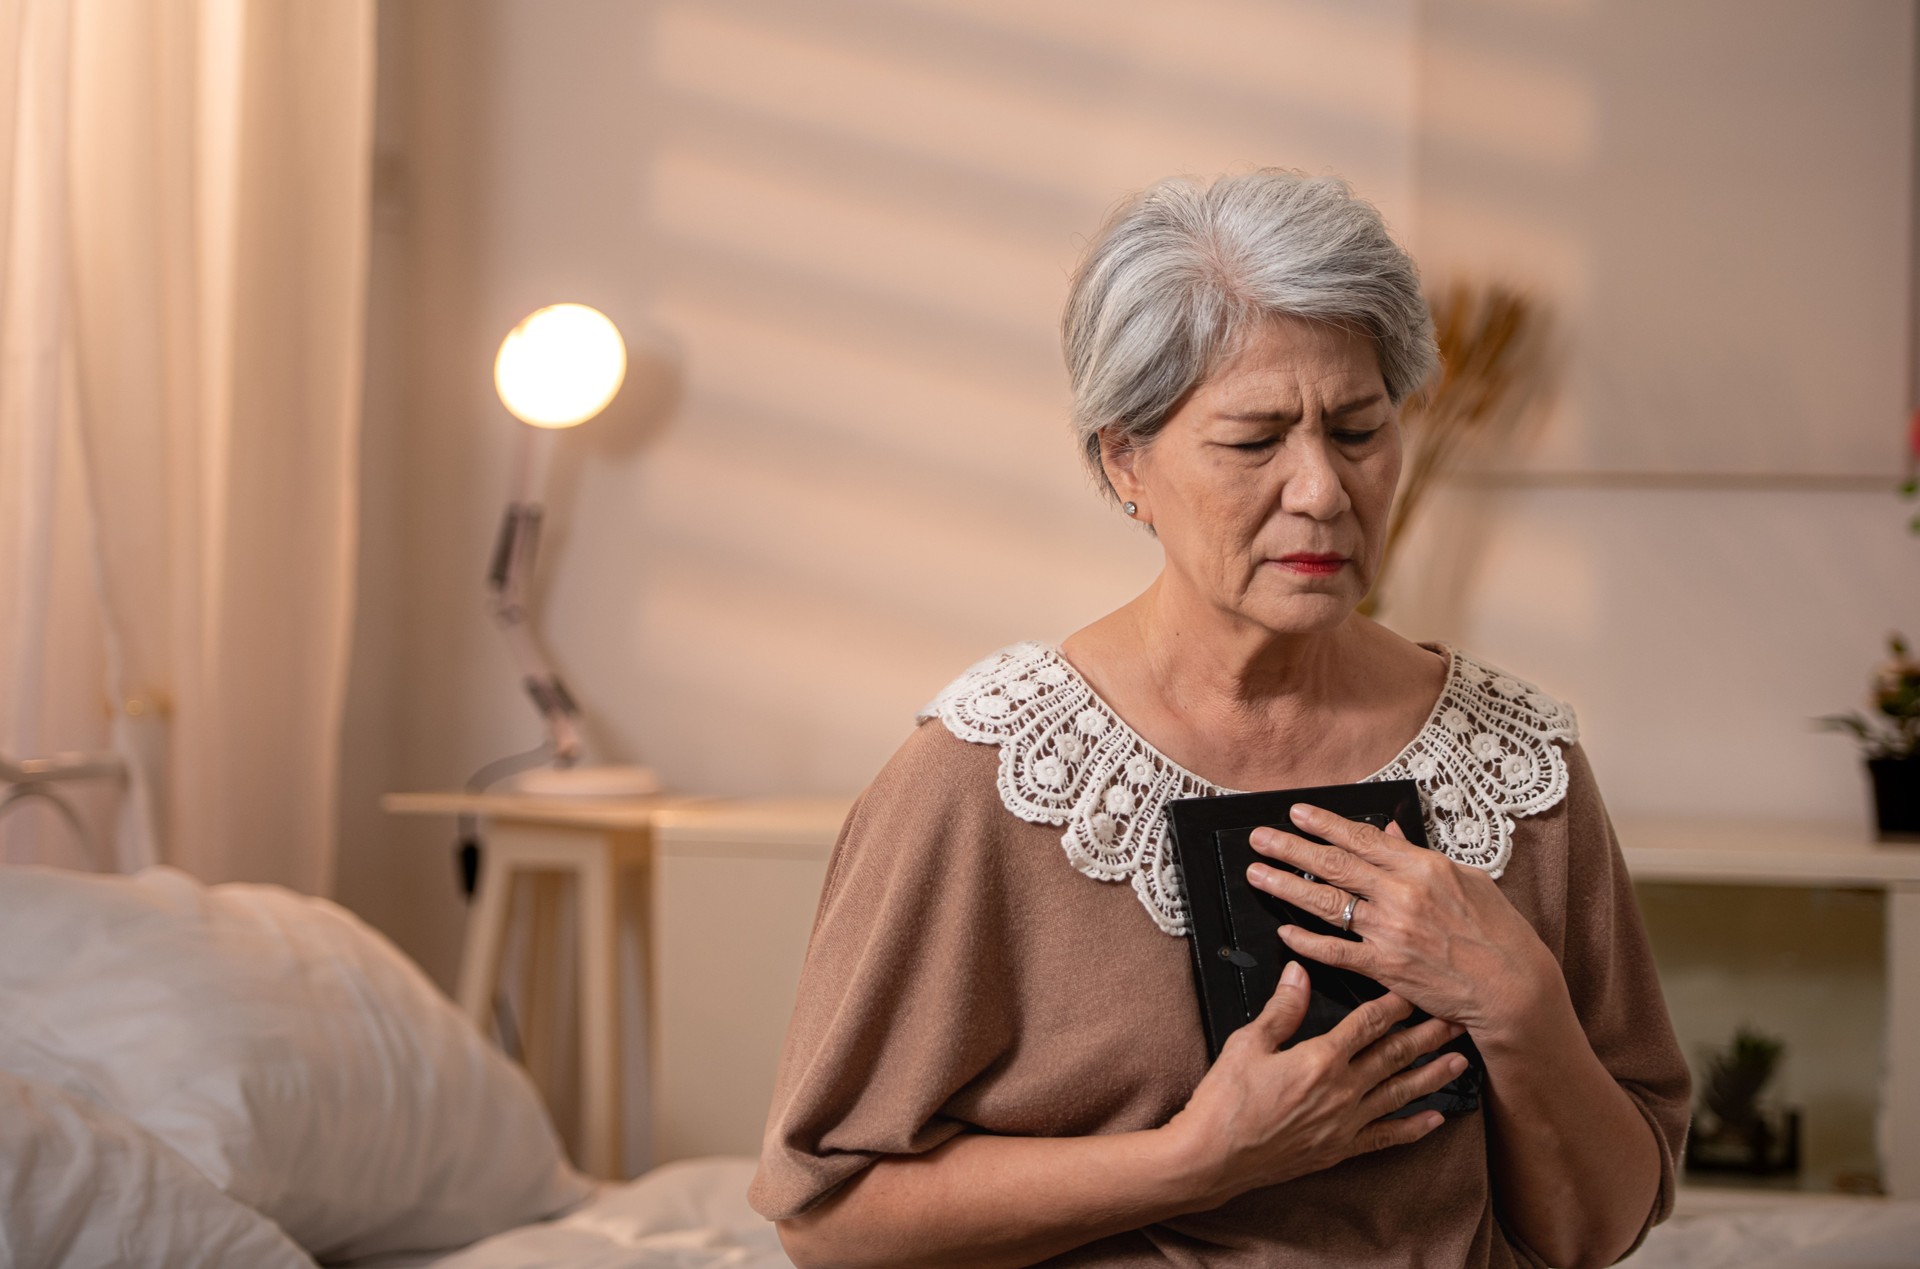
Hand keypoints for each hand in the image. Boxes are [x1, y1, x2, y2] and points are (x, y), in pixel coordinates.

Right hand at [1161, 960, 1466, 1207]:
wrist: (1213, 1157)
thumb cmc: (1225, 1100)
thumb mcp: (1247, 1044)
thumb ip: (1282, 1009)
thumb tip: (1299, 972)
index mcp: (1320, 1059)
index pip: (1368, 1024)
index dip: (1394, 1004)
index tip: (1415, 989)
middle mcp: (1342, 1091)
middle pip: (1394, 1056)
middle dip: (1428, 1036)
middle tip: (1457, 1020)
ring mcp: (1345, 1123)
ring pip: (1400, 1094)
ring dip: (1432, 1077)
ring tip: (1460, 1062)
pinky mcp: (1340, 1149)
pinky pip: (1386, 1137)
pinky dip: (1414, 1129)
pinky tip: (1436, 1119)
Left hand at [1244, 805, 1559, 1038]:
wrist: (1511, 987)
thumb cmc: (1497, 932)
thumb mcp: (1467, 879)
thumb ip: (1421, 855)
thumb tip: (1390, 832)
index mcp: (1423, 867)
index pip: (1362, 838)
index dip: (1324, 824)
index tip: (1296, 813)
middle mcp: (1402, 894)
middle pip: (1333, 865)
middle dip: (1290, 848)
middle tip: (1260, 838)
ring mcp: (1391, 931)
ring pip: (1326, 903)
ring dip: (1285, 887)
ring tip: (1257, 874)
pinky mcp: (1385, 968)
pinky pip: (1335, 951)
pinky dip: (1306, 941)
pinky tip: (1284, 930)